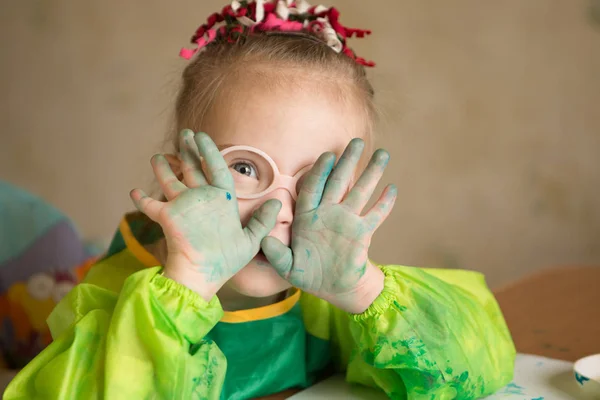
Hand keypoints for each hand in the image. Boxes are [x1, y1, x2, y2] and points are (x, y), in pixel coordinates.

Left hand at [130, 130, 280, 299]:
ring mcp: (182, 203)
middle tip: (184, 134)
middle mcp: (201, 195)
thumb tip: (276, 202)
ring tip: (157, 157)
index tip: (203, 136)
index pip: (216, 166)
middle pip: (191, 166)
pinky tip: (134, 192)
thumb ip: (263, 221)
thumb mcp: (251, 241)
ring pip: (168, 179)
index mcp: (223, 198)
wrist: (198, 272)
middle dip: (187, 148)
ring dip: (162, 166)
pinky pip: (149, 204)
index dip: (209, 149)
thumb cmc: (226, 258)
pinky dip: (140, 198)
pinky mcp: (165, 215)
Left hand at [261, 138, 396, 313]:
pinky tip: (392, 189)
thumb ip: (277, 254)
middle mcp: (329, 213)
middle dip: (347, 162)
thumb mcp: (288, 267)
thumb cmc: (307, 274)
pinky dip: (384, 204)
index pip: (312, 188)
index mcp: (308, 216)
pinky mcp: (363, 233)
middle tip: (356, 142)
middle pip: (338, 182)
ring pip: (360, 192)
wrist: (332, 287)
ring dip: (371, 174)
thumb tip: (264, 240)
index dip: (319, 172)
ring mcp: (347, 221)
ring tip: (383, 154)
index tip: (326, 156)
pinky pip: (375, 215)